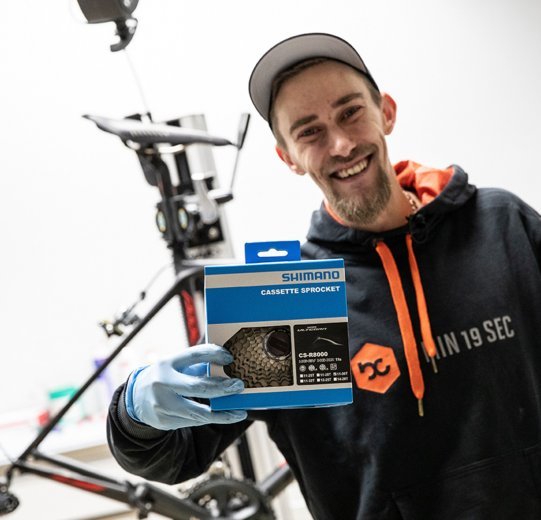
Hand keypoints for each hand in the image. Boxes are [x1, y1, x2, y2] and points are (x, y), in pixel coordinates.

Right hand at [125, 344, 246, 429]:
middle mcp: (163, 383)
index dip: (213, 354)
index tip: (229, 357)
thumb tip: (226, 367)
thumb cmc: (165, 377)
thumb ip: (196, 366)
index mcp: (167, 363)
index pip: (194, 355)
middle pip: (198, 387)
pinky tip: (225, 416)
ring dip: (222, 413)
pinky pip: (193, 421)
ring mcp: (162, 405)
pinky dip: (211, 419)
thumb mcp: (175, 366)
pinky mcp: (165, 422)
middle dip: (222, 388)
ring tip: (239, 412)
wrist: (136, 399)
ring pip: (198, 412)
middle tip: (239, 385)